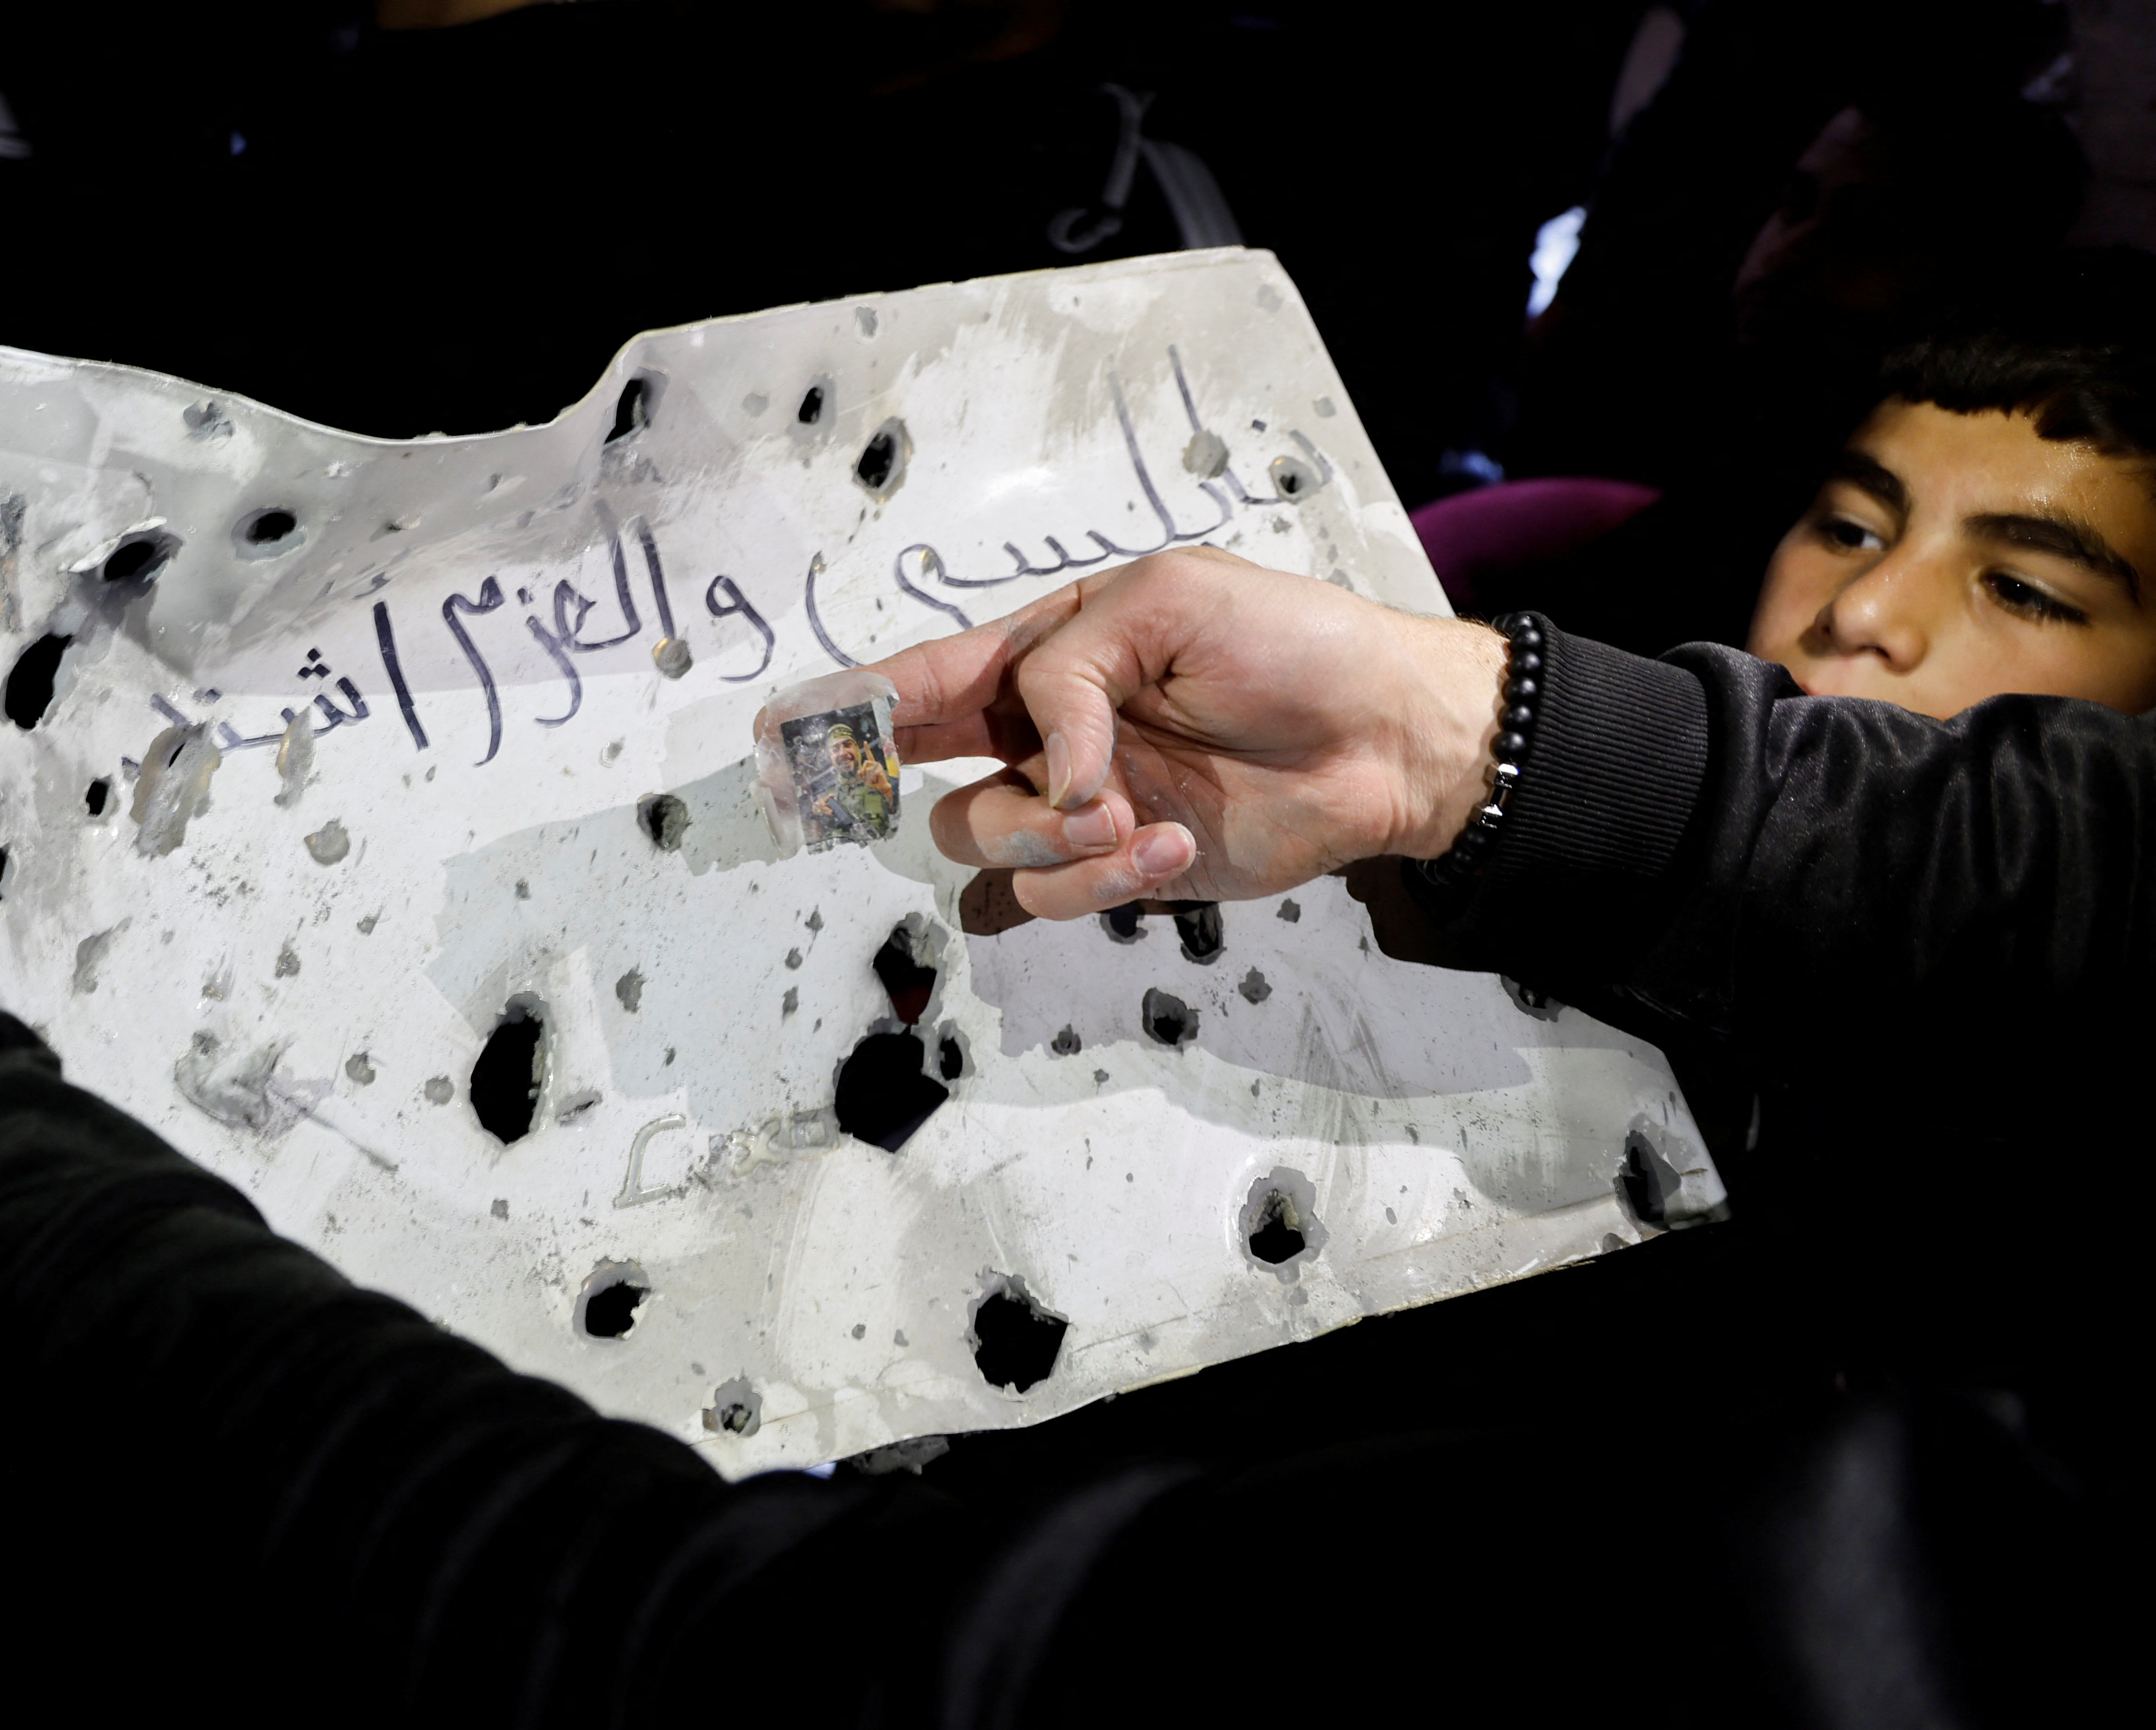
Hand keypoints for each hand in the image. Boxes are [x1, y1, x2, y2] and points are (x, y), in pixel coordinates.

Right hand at [869, 547, 1505, 918]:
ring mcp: (1073, 808)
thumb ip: (1070, 674)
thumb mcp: (1168, 601)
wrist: (1386, 740)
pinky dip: (1097, 883)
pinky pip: (1043, 899)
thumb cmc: (1291, 646)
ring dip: (1051, 838)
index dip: (842, 710)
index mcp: (1042, 653)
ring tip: (1138, 816)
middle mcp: (1041, 734)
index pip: (917, 681)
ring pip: (980, 843)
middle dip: (927, 787)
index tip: (781, 739)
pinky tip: (1168, 844)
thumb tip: (1046, 769)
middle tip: (994, 785)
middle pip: (922, 774)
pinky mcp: (1113, 870)